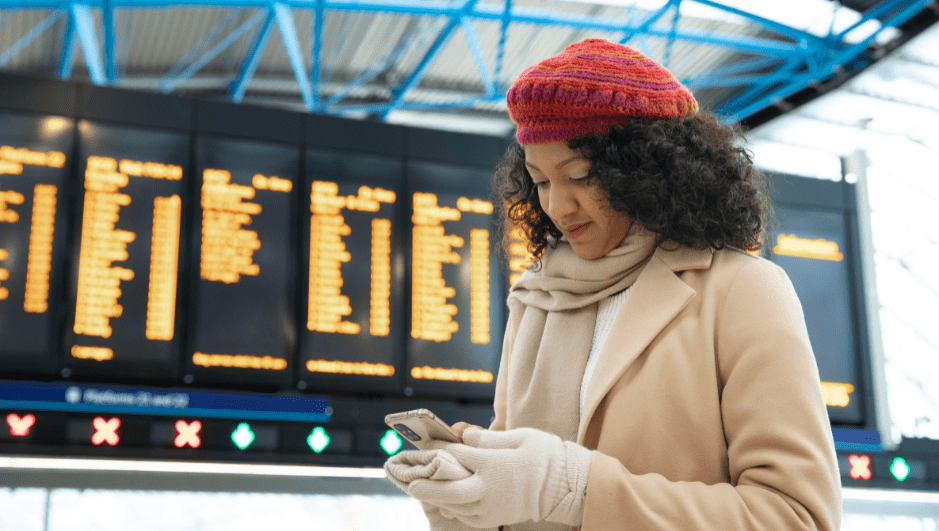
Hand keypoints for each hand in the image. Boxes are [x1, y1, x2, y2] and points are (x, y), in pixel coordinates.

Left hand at [408, 427, 591, 527]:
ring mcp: (491, 506)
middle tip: (411, 483)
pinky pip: (468, 517)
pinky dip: (455, 510)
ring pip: (456, 506)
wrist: (567, 487)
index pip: (457, 455)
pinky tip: (448, 504)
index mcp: (493, 463)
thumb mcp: (520, 436)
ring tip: (423, 492)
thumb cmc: (546, 455)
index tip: (425, 443)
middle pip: (449, 490)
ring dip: (438, 499)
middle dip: (427, 486)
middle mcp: (488, 488)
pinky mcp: (496, 518)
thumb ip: (489, 437)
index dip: (438, 448)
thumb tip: (464, 434)